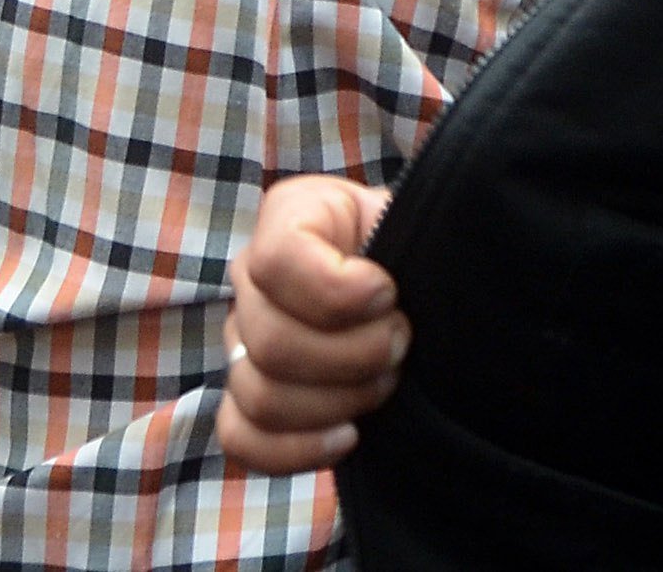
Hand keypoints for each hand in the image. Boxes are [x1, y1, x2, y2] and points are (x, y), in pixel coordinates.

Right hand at [219, 176, 404, 474]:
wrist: (420, 292)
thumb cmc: (420, 252)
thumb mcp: (416, 221)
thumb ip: (402, 225)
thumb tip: (387, 278)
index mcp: (291, 215)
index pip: (276, 260)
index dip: (336, 290)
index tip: (390, 295)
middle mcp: (253, 277)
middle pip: (269, 340)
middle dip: (353, 355)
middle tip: (401, 344)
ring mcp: (243, 341)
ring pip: (259, 395)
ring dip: (337, 400)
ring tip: (385, 382)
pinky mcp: (248, 399)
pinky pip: (242, 438)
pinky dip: (297, 448)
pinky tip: (350, 435)